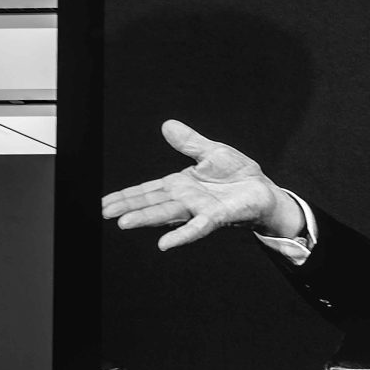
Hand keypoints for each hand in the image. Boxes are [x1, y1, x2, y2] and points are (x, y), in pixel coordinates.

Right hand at [99, 120, 300, 249]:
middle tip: (105, 213)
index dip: (126, 195)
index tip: (105, 203)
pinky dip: (181, 236)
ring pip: (168, 214)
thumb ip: (188, 142)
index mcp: (180, 185)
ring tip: (124, 223)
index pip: (147, 190)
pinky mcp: (217, 217)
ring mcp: (200, 210)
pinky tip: (164, 244)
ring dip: (146, 219)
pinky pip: (197, 227)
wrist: (264, 191)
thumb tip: (167, 124)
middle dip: (128, 208)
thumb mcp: (211, 151)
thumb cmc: (238, 175)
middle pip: (151, 203)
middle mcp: (185, 200)